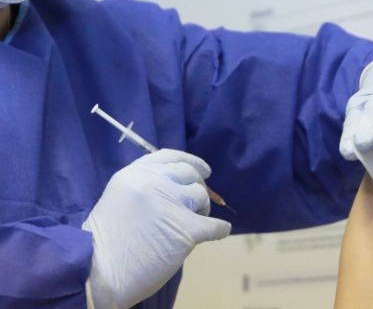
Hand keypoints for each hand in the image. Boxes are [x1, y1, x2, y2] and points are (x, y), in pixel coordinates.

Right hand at [82, 150, 230, 308]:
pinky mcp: (186, 228)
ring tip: (193, 223)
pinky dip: (219, 229)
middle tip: (197, 204)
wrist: (97, 271)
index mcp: (136, 173)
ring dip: (203, 209)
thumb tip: (179, 186)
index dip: (191, 162)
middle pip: (190, 175)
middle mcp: (155, 182)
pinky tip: (217, 233)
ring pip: (201, 196)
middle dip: (197, 187)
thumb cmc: (106, 241)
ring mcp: (172, 204)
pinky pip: (215, 225)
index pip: (171, 157)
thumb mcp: (120, 197)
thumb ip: (145, 186)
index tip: (204, 171)